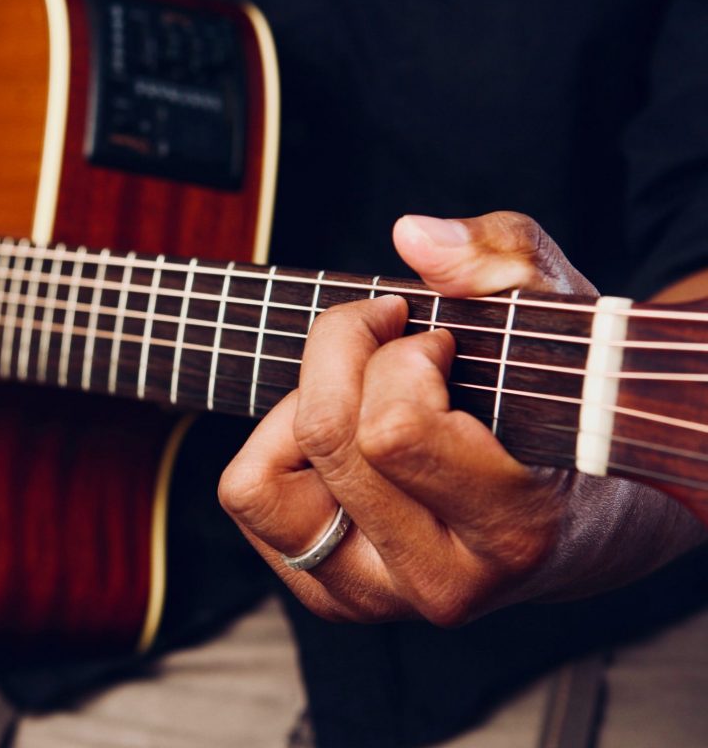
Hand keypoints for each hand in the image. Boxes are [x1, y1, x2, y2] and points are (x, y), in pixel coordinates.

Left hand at [220, 212, 640, 624]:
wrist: (583, 525)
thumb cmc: (568, 415)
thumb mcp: (561, 317)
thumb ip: (503, 262)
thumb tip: (411, 235)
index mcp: (511, 529)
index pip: (393, 429)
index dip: (400, 356)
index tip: (437, 340)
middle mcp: (437, 582)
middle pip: (326, 437)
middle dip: (345, 353)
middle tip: (389, 336)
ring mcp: (375, 598)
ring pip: (259, 483)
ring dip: (299, 409)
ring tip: (360, 393)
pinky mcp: (330, 596)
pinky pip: (250, 497)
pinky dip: (275, 445)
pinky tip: (339, 434)